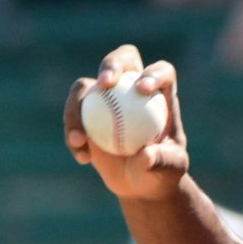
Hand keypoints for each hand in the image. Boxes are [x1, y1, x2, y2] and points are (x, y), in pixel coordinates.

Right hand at [64, 45, 189, 200]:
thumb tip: (146, 155)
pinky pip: (72, 114)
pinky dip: (73, 134)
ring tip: (81, 140)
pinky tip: (83, 157)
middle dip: (111, 64)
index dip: (153, 73)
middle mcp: (132, 88)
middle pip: (122, 60)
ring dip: (76, 108)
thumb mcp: (170, 170)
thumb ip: (162, 161)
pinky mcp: (85, 112)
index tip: (143, 90)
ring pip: (85, 87)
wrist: (141, 182)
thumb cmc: (163, 172)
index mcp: (161, 94)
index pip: (161, 72)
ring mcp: (106, 98)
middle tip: (105, 85)